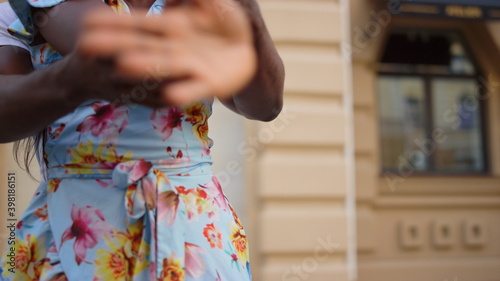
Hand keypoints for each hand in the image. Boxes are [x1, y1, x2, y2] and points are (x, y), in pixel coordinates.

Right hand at [77, 0, 256, 105]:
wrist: (246, 53)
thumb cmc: (224, 25)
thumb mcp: (212, 6)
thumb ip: (192, 1)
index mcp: (169, 28)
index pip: (139, 24)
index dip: (114, 24)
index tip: (87, 23)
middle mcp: (173, 49)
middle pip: (143, 47)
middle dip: (117, 45)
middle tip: (87, 46)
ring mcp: (189, 68)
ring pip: (164, 69)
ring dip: (146, 68)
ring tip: (122, 67)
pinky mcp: (208, 83)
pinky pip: (194, 89)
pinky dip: (183, 92)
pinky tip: (170, 97)